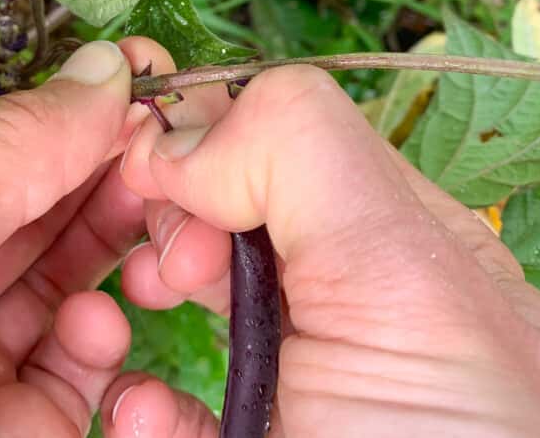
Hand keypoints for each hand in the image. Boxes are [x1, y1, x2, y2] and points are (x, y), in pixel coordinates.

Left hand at [0, 39, 156, 437]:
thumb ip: (3, 151)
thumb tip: (101, 67)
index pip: (3, 153)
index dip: (77, 113)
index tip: (150, 78)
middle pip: (47, 218)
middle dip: (116, 179)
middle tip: (177, 156)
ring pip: (76, 297)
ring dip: (123, 259)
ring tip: (156, 240)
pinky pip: (79, 387)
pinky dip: (105, 353)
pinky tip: (98, 331)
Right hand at [114, 45, 539, 436]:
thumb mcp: (410, 279)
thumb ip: (303, 158)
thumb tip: (180, 130)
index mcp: (402, 243)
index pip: (285, 139)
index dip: (207, 132)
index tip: (150, 161)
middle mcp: (346, 309)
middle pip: (223, 216)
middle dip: (164, 216)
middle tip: (161, 257)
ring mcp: (293, 394)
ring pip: (180, 306)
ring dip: (129, 299)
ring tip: (130, 314)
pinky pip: (164, 417)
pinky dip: (135, 405)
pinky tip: (141, 412)